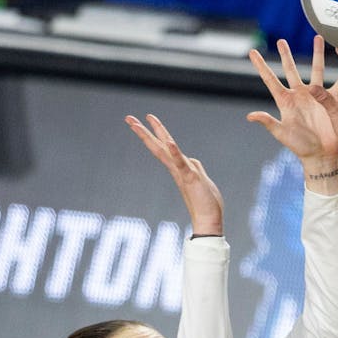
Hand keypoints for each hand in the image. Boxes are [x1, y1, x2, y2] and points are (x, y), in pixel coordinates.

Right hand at [126, 113, 223, 236]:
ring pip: (165, 150)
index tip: (145, 119)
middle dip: (143, 131)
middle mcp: (176, 168)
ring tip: (142, 121)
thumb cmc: (206, 202)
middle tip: (128, 117)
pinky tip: (171, 142)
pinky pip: (182, 164)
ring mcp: (182, 173)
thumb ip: (193, 167)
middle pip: (157, 146)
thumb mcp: (200, 178)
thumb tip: (191, 159)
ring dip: (154, 135)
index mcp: (178, 167)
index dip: (154, 133)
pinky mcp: (191, 178)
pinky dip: (176, 153)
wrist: (208, 219)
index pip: (163, 147)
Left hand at [246, 37, 337, 173]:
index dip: (261, 66)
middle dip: (286, 55)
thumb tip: (251, 116)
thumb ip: (268, 122)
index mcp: (286, 101)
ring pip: (316, 70)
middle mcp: (300, 95)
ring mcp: (316, 96)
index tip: (252, 52)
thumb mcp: (282, 134)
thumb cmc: (301, 147)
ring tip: (318, 38)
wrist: (322, 156)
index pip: (270, 79)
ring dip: (317, 55)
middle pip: (291, 70)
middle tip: (281, 40)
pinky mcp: (331, 101)